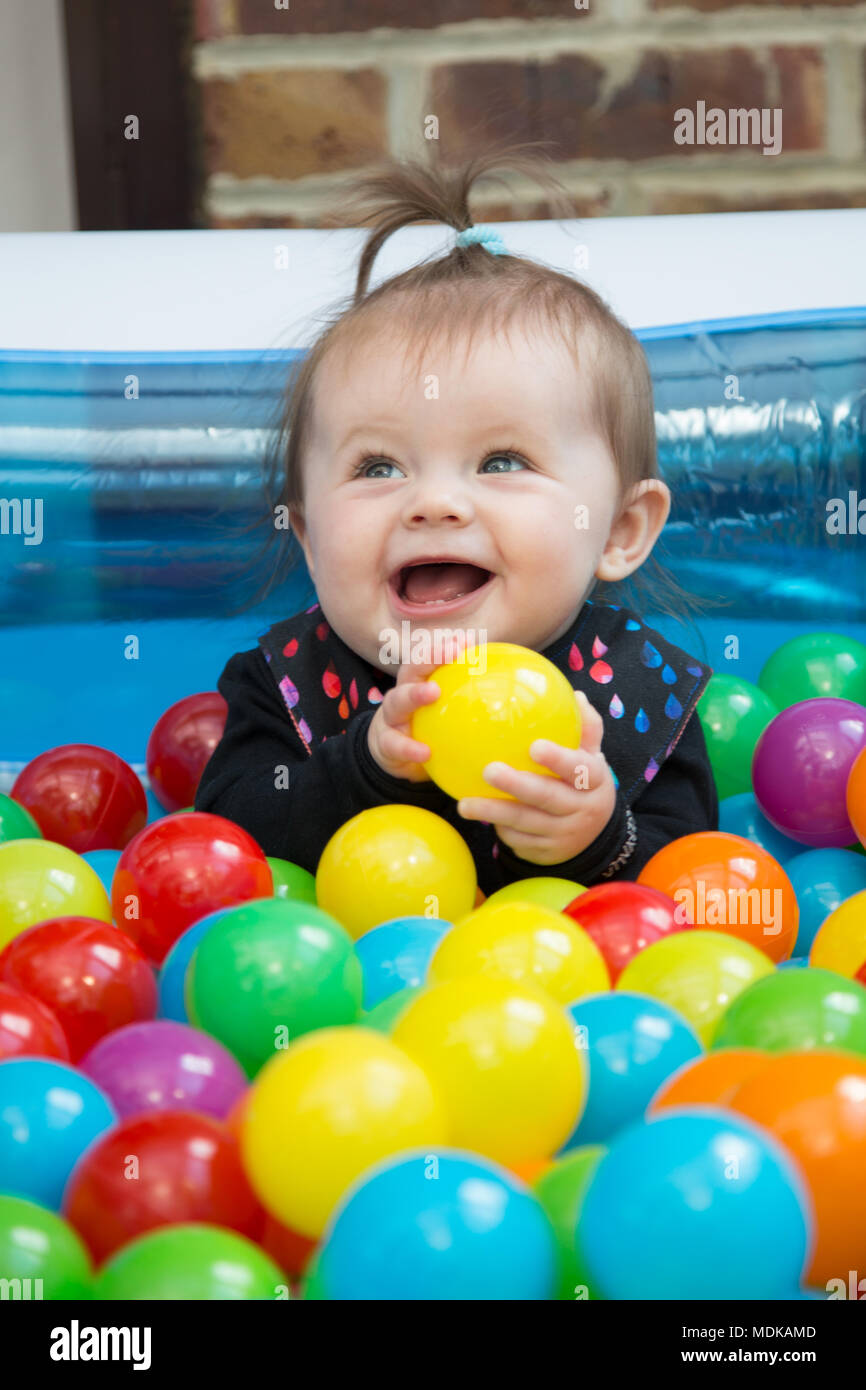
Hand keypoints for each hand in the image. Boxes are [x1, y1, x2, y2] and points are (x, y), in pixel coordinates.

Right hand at [367, 633, 467, 782]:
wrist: (394, 755)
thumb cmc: (428, 728)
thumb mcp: (448, 712)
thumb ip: (472, 698)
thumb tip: (509, 684)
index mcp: (419, 683)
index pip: (431, 659)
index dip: (445, 647)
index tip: (465, 640)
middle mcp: (403, 693)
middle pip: (412, 670)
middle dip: (430, 657)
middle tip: (452, 650)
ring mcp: (391, 717)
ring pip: (397, 701)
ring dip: (415, 694)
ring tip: (433, 692)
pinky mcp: (386, 742)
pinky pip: (395, 745)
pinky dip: (408, 748)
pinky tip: (424, 753)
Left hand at [456, 690, 617, 865]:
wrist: (596, 835)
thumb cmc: (584, 782)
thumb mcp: (592, 756)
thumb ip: (585, 727)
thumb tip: (573, 694)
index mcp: (594, 781)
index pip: (579, 769)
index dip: (558, 759)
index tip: (535, 746)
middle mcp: (582, 809)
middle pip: (547, 797)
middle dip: (517, 785)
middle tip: (489, 770)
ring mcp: (564, 834)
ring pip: (526, 823)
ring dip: (493, 813)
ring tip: (464, 804)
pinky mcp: (547, 853)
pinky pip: (518, 841)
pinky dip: (499, 829)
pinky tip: (478, 816)